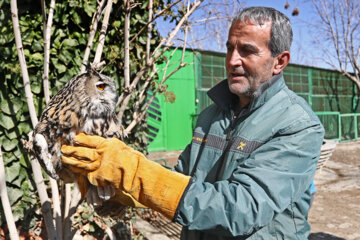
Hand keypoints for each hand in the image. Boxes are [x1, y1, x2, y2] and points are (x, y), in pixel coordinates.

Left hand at [62, 133, 190, 218]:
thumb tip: (107, 150)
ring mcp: (98, 165)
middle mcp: (102, 153)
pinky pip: (84, 174)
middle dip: (72, 149)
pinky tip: (71, 170)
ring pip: (80, 162)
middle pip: (83, 150)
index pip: (92, 140)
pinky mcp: (97, 176)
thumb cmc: (136, 163)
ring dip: (70, 160)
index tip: (75, 137)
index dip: (82, 139)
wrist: (138, 175)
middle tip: (63, 148)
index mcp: (109, 144)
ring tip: (63, 158)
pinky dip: (77, 172)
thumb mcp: (125, 150)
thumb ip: (113, 150)